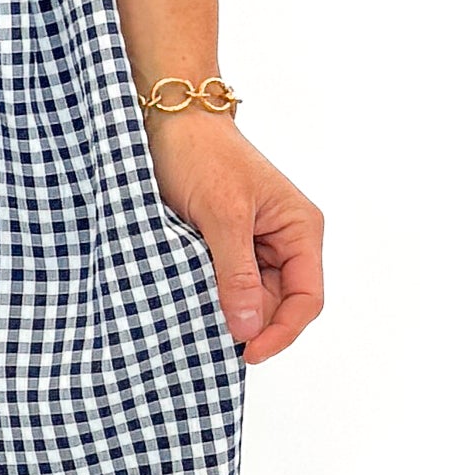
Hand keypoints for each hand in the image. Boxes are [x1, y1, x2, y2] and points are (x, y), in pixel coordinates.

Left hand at [146, 110, 323, 364]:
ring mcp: (257, 243)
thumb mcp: (221, 215)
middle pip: (278, 303)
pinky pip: (228, 282)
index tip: (246, 353)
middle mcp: (286, 239)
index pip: (306, 298)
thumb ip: (236, 273)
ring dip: (227, 309)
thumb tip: (248, 327)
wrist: (169, 121)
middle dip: (249, 322)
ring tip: (195, 316)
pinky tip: (190, 300)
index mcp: (301, 228)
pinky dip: (212, 294)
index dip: (281, 331)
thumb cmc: (202, 154)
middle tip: (209, 338)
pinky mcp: (228, 243)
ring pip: (251, 297)